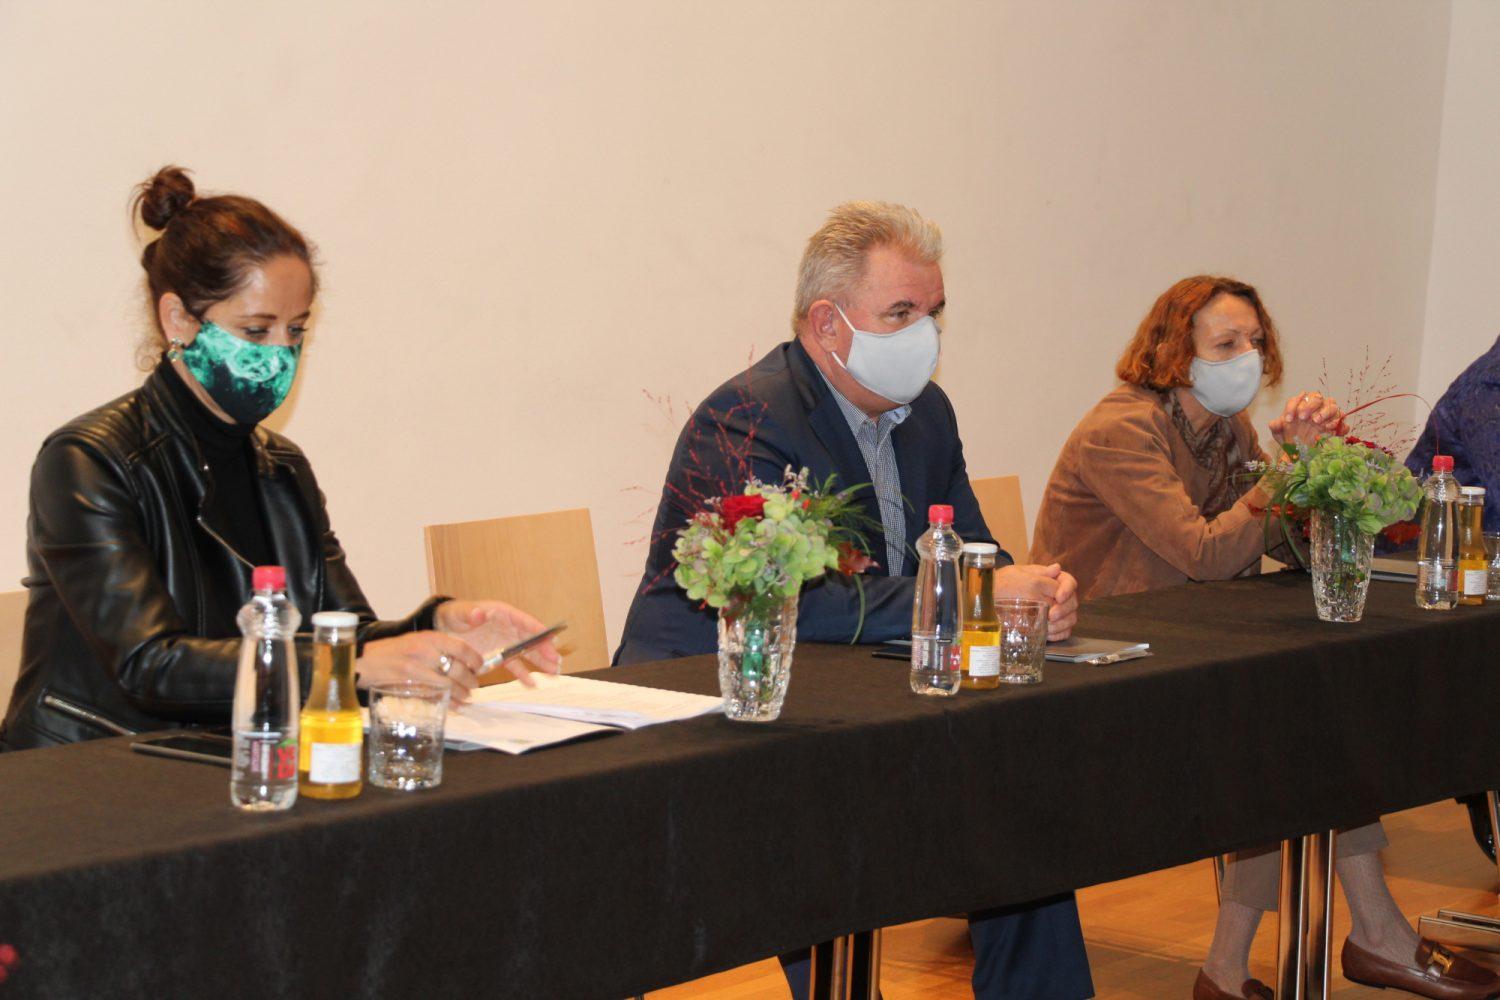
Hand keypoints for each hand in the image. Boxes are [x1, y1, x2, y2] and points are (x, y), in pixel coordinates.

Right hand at [356, 631, 483, 704]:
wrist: (365, 660)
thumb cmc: (394, 651)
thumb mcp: (417, 641)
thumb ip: (437, 648)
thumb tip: (462, 661)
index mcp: (430, 638)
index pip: (461, 647)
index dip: (475, 659)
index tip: (480, 666)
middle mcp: (426, 651)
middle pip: (458, 668)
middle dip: (470, 680)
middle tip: (474, 685)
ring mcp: (418, 668)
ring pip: (450, 683)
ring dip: (462, 693)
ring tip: (466, 696)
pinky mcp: (410, 683)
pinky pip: (436, 694)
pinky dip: (450, 702)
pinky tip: (457, 706)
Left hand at [435, 599, 562, 684]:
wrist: (444, 629)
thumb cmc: (454, 615)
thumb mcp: (460, 613)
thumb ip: (470, 614)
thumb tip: (479, 614)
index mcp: (503, 614)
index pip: (525, 622)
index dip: (539, 630)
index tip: (552, 639)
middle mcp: (508, 628)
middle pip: (531, 639)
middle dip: (545, 650)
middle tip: (557, 661)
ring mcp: (505, 643)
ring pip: (527, 653)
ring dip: (540, 663)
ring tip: (554, 674)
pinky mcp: (498, 656)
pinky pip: (514, 665)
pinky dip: (522, 674)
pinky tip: (531, 684)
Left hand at [994, 563, 1078, 639]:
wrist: (989, 600)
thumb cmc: (1003, 585)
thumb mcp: (1020, 576)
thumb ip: (1041, 576)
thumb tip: (1057, 568)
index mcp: (1050, 579)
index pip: (1069, 582)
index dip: (1067, 590)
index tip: (1059, 597)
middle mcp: (1055, 595)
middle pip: (1072, 602)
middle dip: (1064, 609)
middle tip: (1051, 615)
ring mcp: (1054, 612)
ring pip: (1070, 618)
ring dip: (1062, 624)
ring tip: (1048, 627)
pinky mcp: (1050, 626)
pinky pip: (1063, 632)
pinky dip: (1059, 634)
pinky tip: (1049, 634)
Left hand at [1269, 391, 1343, 446]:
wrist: (1298, 451)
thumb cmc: (1289, 437)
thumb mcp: (1279, 433)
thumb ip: (1276, 426)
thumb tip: (1276, 422)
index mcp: (1300, 405)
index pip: (1297, 399)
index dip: (1292, 407)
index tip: (1288, 420)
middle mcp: (1315, 406)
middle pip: (1316, 397)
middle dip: (1310, 406)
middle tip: (1303, 418)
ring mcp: (1327, 414)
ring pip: (1332, 405)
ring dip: (1325, 412)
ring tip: (1316, 421)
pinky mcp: (1336, 424)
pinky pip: (1341, 420)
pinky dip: (1337, 423)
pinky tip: (1329, 429)